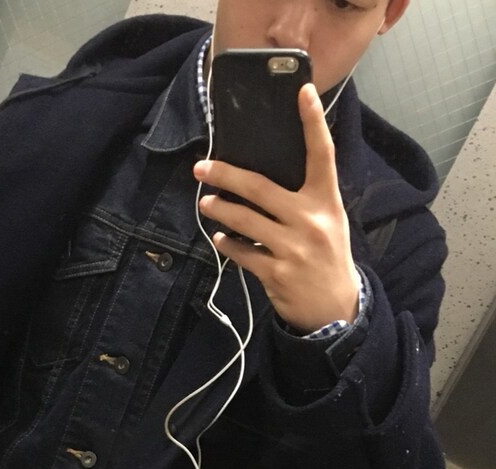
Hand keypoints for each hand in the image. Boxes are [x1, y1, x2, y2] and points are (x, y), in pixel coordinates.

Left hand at [194, 84, 360, 332]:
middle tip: (201, 168)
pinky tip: (219, 239)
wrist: (336, 308)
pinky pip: (243, 253)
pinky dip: (228, 245)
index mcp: (327, 200)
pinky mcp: (276, 273)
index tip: (301, 91)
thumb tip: (269, 171)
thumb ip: (306, 196)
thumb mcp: (329, 220)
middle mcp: (311, 219)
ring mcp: (293, 247)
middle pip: (261, 188)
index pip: (322, 153)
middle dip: (226, 175)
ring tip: (205, 203)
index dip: (312, 121)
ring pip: (245, 221)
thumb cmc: (327, 256)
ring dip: (220, 210)